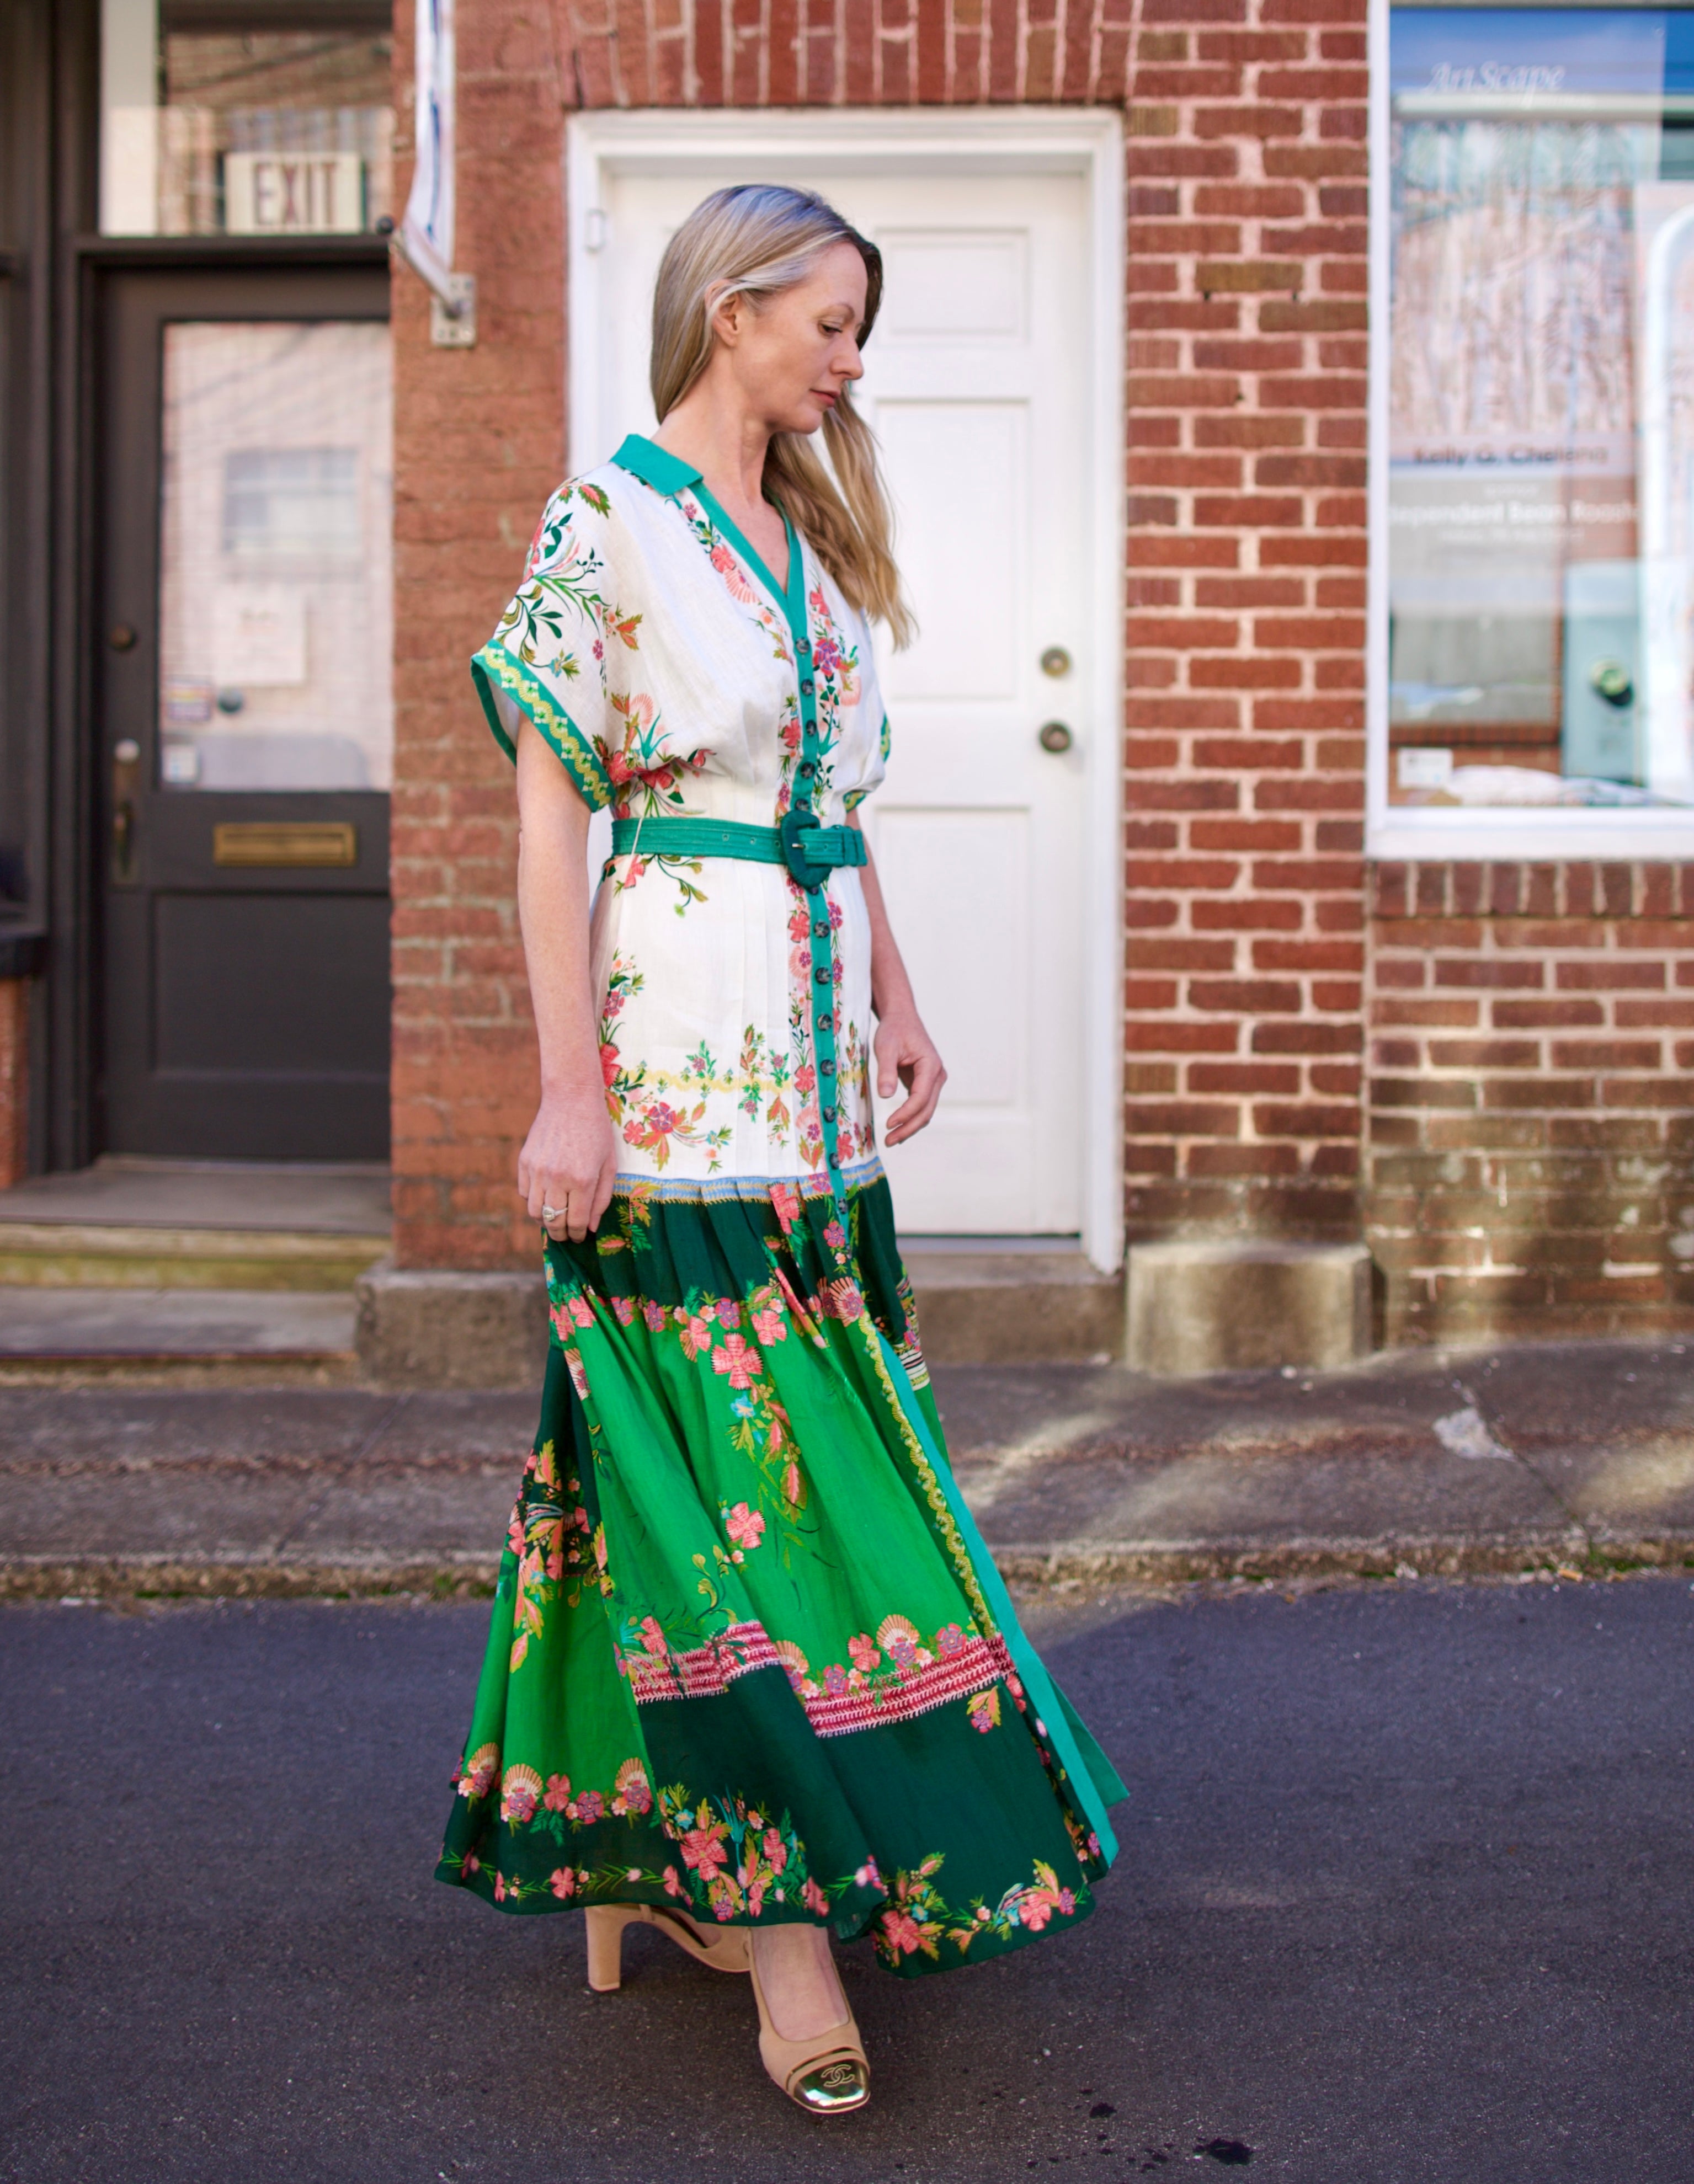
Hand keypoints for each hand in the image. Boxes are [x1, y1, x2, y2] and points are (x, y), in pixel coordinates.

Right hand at [518, 1085, 619, 1242]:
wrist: (571, 1098)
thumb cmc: (596, 1131)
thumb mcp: (608, 1164)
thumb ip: (602, 1198)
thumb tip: (592, 1227)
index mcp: (582, 1180)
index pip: (576, 1222)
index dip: (579, 1234)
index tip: (581, 1236)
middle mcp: (557, 1178)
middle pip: (553, 1222)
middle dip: (561, 1234)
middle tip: (567, 1235)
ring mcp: (537, 1170)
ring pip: (534, 1212)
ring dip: (545, 1221)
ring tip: (555, 1219)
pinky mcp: (524, 1162)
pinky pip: (524, 1193)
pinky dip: (533, 1200)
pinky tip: (546, 1196)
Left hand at [874, 1008, 945, 1145]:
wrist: (901, 1018)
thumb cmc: (894, 1030)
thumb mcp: (886, 1047)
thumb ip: (886, 1071)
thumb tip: (886, 1096)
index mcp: (930, 1066)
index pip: (921, 1097)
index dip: (905, 1113)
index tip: (888, 1124)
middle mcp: (937, 1075)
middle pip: (926, 1109)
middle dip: (908, 1127)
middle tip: (889, 1140)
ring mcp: (933, 1081)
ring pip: (926, 1111)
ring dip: (910, 1126)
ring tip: (891, 1139)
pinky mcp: (925, 1084)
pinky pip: (920, 1106)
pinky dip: (910, 1118)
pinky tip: (897, 1129)